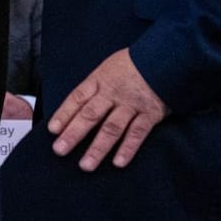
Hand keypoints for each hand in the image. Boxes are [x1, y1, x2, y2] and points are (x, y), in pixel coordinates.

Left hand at [48, 48, 166, 171]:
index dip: (64, 114)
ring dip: (98, 148)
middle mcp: (113, 93)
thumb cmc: (134, 64)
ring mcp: (131, 104)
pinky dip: (128, 148)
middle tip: (60, 151)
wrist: (168, 55)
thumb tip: (78, 107)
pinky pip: (137, 132)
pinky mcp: (151, 113)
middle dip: (74, 134)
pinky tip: (118, 162)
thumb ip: (96, 87)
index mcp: (100, 79)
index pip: (77, 98)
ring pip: (111, 128)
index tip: (52, 130)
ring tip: (86, 165)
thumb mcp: (109, 67)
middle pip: (90, 115)